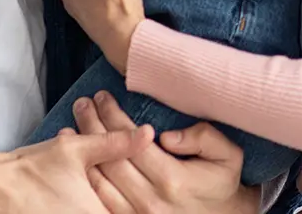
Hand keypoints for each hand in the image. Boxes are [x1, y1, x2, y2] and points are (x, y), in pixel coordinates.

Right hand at [0, 127, 151, 213]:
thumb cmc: (31, 171)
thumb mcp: (75, 150)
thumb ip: (115, 143)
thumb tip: (148, 134)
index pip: (133, 212)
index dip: (138, 204)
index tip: (144, 197)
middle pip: (118, 213)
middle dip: (122, 203)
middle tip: (120, 195)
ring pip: (101, 213)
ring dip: (101, 205)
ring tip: (83, 196)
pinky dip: (82, 209)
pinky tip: (73, 199)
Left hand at [70, 91, 254, 213]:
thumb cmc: (225, 183)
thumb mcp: (228, 154)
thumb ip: (203, 138)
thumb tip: (167, 136)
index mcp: (173, 178)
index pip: (133, 141)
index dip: (114, 117)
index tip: (103, 98)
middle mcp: (151, 200)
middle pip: (111, 158)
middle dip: (93, 126)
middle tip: (82, 104)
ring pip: (100, 182)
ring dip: (84, 153)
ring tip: (72, 127)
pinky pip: (101, 202)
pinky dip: (88, 180)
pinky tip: (80, 162)